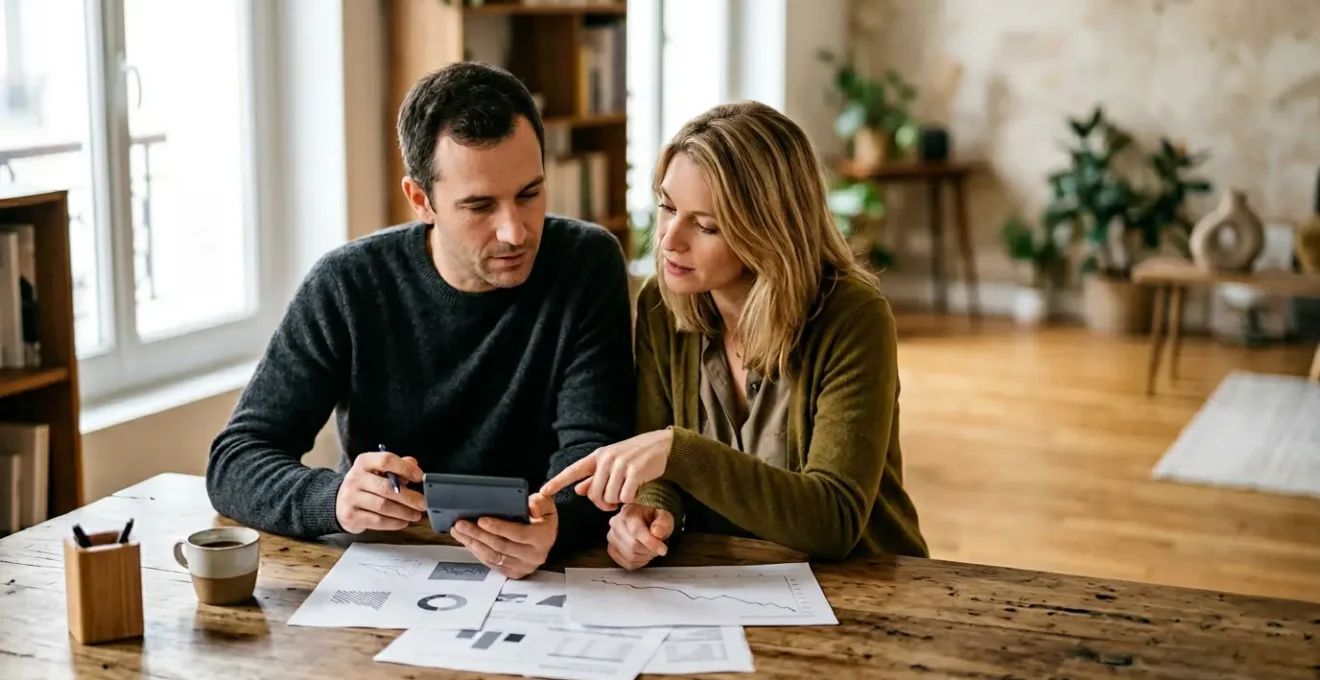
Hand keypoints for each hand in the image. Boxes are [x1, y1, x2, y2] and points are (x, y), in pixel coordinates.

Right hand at [334, 450, 424, 532]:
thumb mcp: (378, 471)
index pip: (386, 460)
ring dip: (404, 512)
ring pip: (383, 506)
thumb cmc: (366, 485)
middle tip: (423, 503)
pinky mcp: (350, 516)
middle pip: (387, 488)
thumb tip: (413, 464)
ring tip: (415, 515)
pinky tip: (403, 522)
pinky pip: (377, 521)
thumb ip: (397, 466)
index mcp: (363, 462)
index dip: (405, 468)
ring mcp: (350, 498)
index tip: (419, 477)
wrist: (339, 503)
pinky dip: (394, 523)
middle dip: (409, 497)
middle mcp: (354, 478)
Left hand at [451, 492, 557, 578]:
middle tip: (461, 524)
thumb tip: (531, 508)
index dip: (498, 527)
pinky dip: (478, 553)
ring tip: (459, 532)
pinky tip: (468, 542)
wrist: (546, 535)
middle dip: (478, 535)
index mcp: (543, 538)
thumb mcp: (546, 504)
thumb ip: (540, 503)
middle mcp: (534, 556)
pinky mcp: (514, 573)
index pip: (517, 534)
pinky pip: (492, 564)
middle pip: (501, 546)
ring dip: (474, 544)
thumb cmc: (541, 517)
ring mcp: (523, 567)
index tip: (481, 520)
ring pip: (494, 557)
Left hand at [539, 430, 673, 510]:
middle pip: (594, 494)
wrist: (662, 446)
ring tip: (626, 493)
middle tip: (612, 503)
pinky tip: (636, 491)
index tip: (542, 491)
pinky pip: (625, 497)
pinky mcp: (634, 471)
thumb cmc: (636, 456)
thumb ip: (595, 477)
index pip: (573, 470)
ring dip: (618, 502)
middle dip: (603, 504)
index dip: (557, 482)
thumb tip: (578, 490)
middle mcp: (606, 459)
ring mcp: (620, 464)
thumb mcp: (613, 463)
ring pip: (609, 497)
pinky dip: (630, 499)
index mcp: (598, 456)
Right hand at [607, 504, 674, 570]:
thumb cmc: (653, 519)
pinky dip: (639, 563)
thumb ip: (663, 523)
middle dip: (650, 551)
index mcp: (628, 512)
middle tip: (659, 548)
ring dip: (645, 557)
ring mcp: (611, 537)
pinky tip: (644, 555)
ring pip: (630, 556)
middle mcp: (616, 523)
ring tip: (652, 550)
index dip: (651, 543)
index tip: (663, 550)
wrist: (642, 520)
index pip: (636, 530)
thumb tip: (656, 533)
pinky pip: (626, 563)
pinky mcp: (612, 549)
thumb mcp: (664, 517)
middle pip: (633, 545)